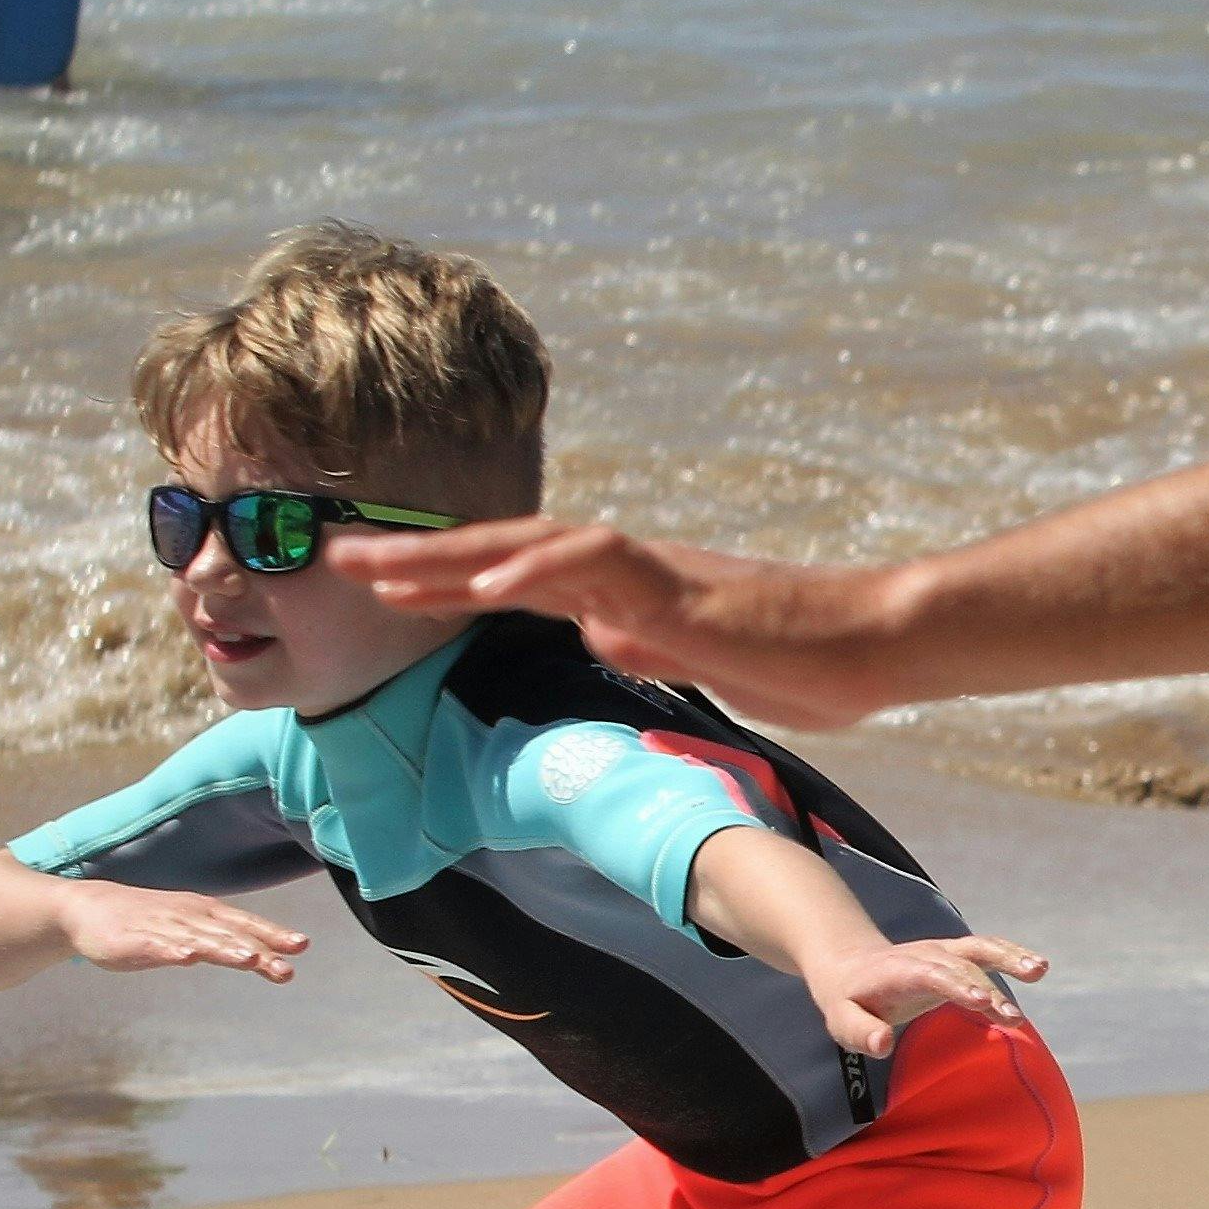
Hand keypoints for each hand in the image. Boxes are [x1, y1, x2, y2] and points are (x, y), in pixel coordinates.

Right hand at [53, 878, 309, 983]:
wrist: (87, 908)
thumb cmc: (146, 921)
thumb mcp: (190, 931)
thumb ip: (224, 943)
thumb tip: (263, 956)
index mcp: (205, 914)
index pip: (246, 924)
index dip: (273, 934)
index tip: (302, 946)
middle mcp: (188, 917)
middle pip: (229, 935)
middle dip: (259, 950)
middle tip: (287, 968)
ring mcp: (161, 927)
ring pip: (198, 939)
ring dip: (225, 949)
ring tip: (250, 960)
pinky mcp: (132, 940)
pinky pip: (156, 945)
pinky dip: (173, 950)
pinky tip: (187, 958)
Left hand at [340, 518, 895, 719]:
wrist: (877, 640)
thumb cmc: (804, 660)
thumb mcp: (702, 663)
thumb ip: (649, 647)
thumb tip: (597, 633)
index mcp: (625, 593)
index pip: (514, 579)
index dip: (441, 578)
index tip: (375, 585)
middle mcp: (624, 570)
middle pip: (500, 551)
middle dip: (413, 557)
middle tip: (331, 556)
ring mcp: (651, 572)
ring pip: (531, 545)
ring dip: (448, 555)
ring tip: (376, 568)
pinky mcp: (681, 586)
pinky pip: (598, 565)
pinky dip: (537, 571)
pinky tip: (483, 584)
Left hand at [808, 932, 1050, 1057]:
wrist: (851, 965)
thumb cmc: (849, 1001)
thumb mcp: (841, 1020)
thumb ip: (861, 1032)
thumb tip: (882, 1045)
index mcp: (898, 972)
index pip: (930, 975)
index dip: (955, 985)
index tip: (979, 1000)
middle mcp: (924, 956)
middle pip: (961, 969)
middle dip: (987, 989)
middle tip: (1012, 1018)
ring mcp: (943, 953)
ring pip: (979, 950)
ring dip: (1009, 959)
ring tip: (1039, 970)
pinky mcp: (956, 956)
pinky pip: (987, 951)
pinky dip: (1011, 956)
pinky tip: (1038, 967)